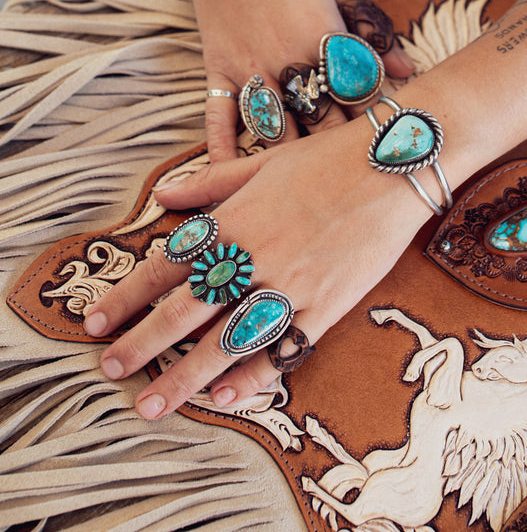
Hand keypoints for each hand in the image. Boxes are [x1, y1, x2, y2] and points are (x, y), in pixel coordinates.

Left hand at [83, 117, 428, 416]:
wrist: (392, 166)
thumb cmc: (326, 159)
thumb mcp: (262, 163)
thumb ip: (209, 183)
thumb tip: (163, 197)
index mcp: (235, 219)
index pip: (166, 265)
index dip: (127, 296)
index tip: (96, 322)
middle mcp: (255, 257)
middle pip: (186, 310)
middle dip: (143, 345)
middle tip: (110, 370)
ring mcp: (291, 285)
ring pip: (227, 341)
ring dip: (185, 377)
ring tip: (152, 405)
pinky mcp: (327, 306)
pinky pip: (283, 350)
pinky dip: (253, 377)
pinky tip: (225, 398)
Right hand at [182, 0, 413, 159]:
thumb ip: (373, 30)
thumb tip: (408, 69)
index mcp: (322, 37)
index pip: (358, 93)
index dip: (379, 119)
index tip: (395, 143)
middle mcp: (286, 60)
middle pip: (321, 120)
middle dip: (342, 149)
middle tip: (363, 177)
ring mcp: (249, 69)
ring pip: (274, 130)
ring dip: (293, 160)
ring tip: (312, 191)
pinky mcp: (219, 71)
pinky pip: (218, 119)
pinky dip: (221, 150)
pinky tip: (227, 178)